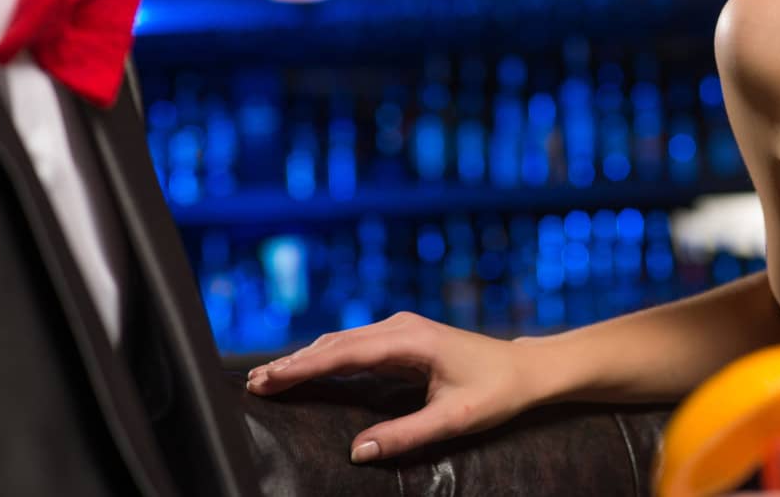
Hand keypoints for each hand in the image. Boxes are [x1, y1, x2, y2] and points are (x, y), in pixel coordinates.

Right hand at [245, 311, 540, 462]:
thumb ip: (406, 435)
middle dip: (295, 363)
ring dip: (307, 358)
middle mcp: (402, 328)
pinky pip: (356, 346)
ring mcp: (402, 330)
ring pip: (343, 341)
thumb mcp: (454, 419)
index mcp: (412, 341)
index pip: (345, 352)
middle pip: (336, 343)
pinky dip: (327, 357)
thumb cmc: (496, 392)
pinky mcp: (403, 339)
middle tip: (254, 384)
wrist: (525, 368)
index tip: (268, 379)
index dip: (304, 367)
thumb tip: (357, 452)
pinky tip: (306, 370)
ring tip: (270, 379)